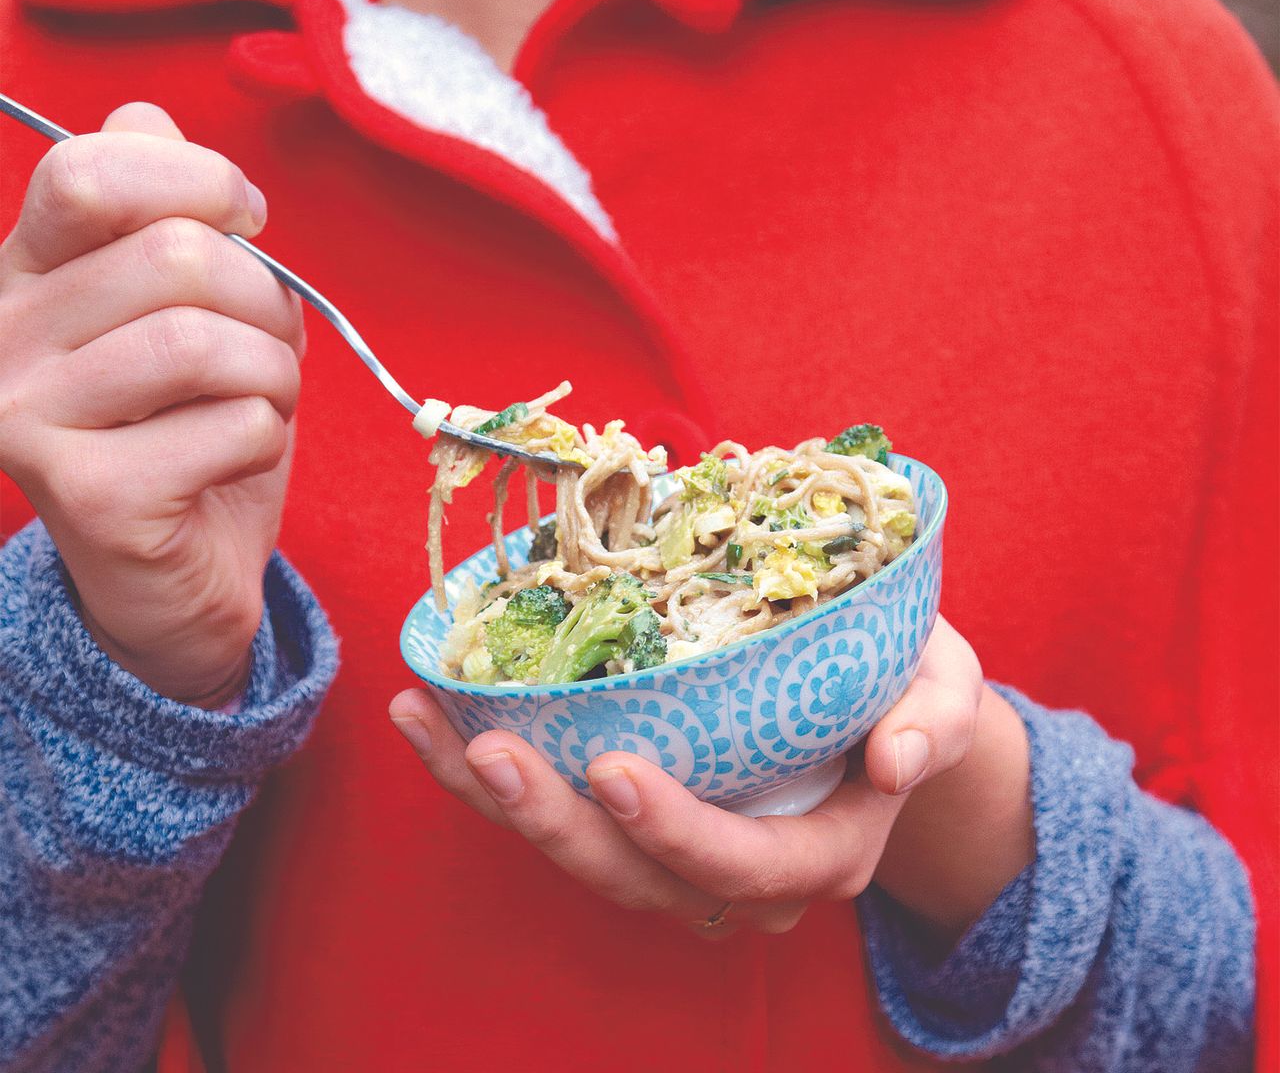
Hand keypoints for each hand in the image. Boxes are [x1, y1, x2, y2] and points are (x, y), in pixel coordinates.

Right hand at [0, 104, 304, 705]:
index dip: (199, 178)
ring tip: (264, 401)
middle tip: (269, 348)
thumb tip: (148, 115)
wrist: (176, 571)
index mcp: (26, 272)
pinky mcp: (87, 495)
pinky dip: (268, 435)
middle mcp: (1, 337)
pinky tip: (238, 457)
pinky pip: (233, 425)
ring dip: (274, 373)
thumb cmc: (192, 427)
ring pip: (207, 342)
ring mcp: (28, 420)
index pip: (87, 170)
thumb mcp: (190, 308)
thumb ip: (168, 214)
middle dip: (266, 302)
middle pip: (175, 257)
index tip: (250, 220)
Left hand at [390, 617, 1026, 937]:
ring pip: (576, 849)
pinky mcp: (634, 809)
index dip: (676, 832)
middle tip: (493, 751)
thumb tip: (898, 760)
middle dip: (556, 824)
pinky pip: (558, 804)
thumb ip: (933, 721)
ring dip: (492, 794)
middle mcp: (738, 868)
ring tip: (424, 720)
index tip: (617, 769)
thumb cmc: (911, 688)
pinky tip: (434, 712)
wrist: (882, 705)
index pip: (743, 865)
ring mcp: (676, 846)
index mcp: (819, 850)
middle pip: (633, 875)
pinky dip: (486, 766)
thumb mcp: (946, 688)